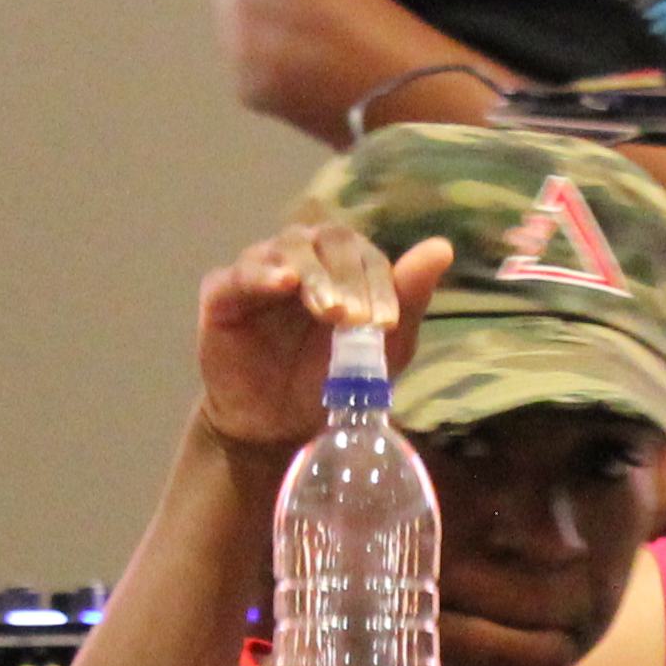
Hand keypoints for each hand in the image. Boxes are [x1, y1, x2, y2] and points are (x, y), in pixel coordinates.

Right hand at [197, 224, 451, 458]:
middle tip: (356, 318)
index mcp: (342, 265)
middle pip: (328, 239)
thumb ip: (409, 297)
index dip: (378, 280)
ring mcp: (260, 271)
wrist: (281, 426)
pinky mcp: (223, 293)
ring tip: (329, 310)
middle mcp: (302, 258)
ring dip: (314, 275)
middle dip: (348, 275)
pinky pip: (239, 273)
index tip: (385, 322)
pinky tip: (282, 283)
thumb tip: (442, 247)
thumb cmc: (333, 380)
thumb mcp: (383, 346)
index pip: (363, 251)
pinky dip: (262, 273)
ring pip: (288, 247)